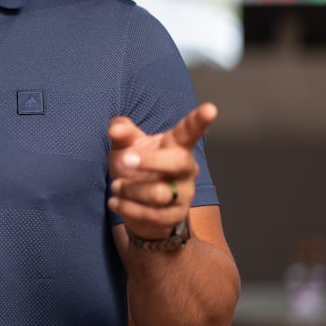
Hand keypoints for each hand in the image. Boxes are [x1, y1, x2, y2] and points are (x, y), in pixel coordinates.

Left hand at [107, 103, 216, 239]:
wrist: (137, 206)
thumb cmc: (135, 168)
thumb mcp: (125, 146)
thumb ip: (121, 133)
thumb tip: (114, 129)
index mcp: (176, 146)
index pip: (189, 131)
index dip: (199, 120)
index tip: (210, 109)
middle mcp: (185, 169)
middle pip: (177, 162)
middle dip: (149, 161)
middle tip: (125, 159)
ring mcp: (184, 194)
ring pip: (159, 193)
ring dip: (130, 189)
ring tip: (115, 186)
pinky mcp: (175, 216)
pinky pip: (151, 215)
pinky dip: (128, 208)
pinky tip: (115, 202)